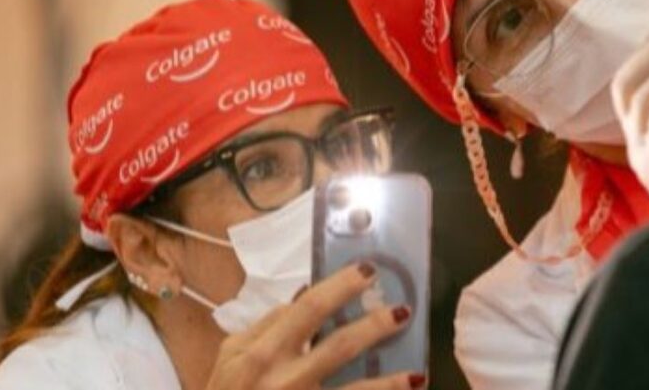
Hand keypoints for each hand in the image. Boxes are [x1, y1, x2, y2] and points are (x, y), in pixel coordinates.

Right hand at [204, 264, 424, 389]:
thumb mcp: (230, 355)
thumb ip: (267, 325)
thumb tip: (305, 294)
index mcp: (262, 353)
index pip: (308, 310)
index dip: (340, 287)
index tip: (368, 271)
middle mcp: (284, 380)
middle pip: (339, 348)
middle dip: (374, 328)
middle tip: (403, 311)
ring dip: (388, 386)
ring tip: (417, 376)